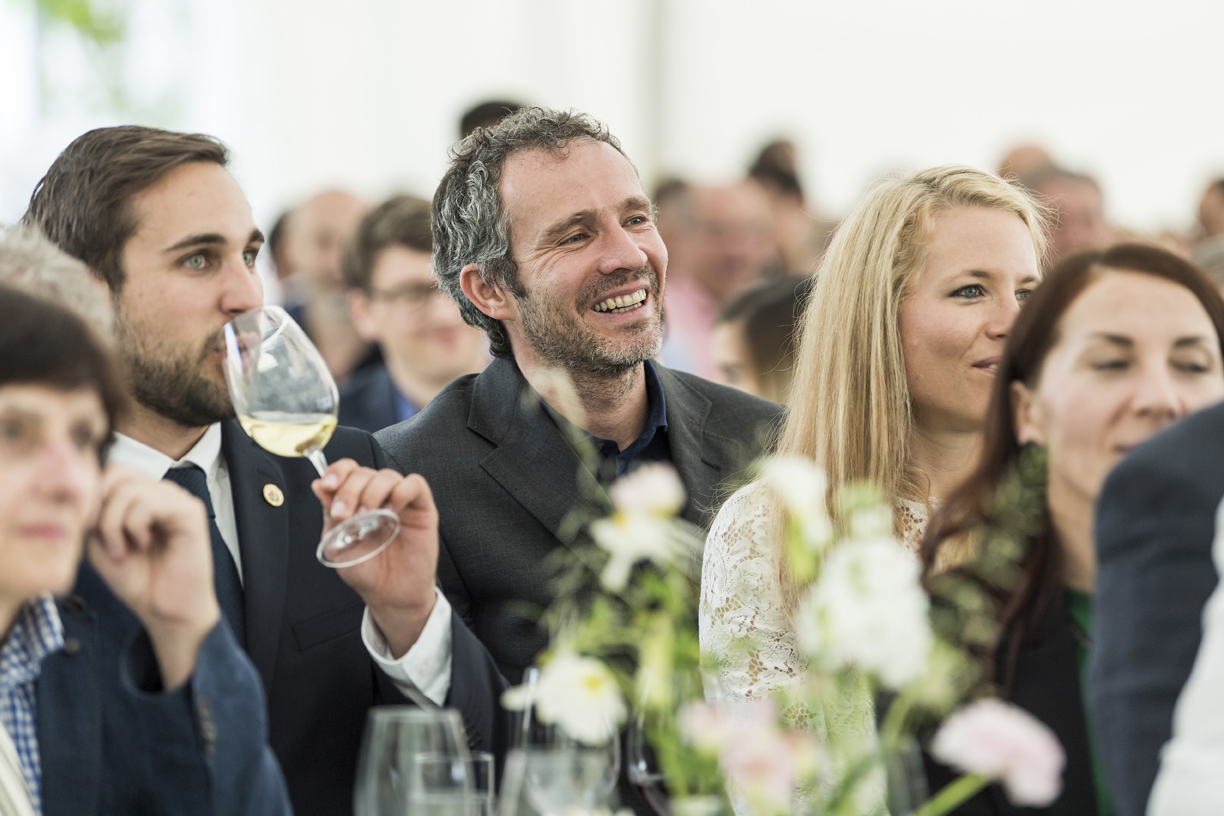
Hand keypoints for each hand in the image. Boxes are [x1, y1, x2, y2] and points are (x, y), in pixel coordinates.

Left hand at [88, 466, 220, 688]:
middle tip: (103, 540)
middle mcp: (162, 492)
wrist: (165, 609)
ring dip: (115, 523)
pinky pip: (149, 503)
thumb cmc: (139, 579)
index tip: (89, 530)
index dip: (93, 496)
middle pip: (117, 473)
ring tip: (122, 549)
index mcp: (144, 497)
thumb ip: (95, 514)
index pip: (112, 472)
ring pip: (130, 488)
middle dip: (101, 509)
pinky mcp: (190, 511)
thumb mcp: (101, 542)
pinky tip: (142, 544)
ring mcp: (178, 499)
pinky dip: (135, 526)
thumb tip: (87, 491)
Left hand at [311, 459, 439, 657]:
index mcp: (355, 500)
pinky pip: (415, 484)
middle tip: (345, 514)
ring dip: (373, 492)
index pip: (347, 471)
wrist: (389, 594)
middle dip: (350, 490)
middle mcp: (377, 496)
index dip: (337, 472)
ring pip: (387, 476)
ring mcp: (400, 500)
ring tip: (369, 516)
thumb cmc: (365, 570)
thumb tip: (318, 485)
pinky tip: (392, 510)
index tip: (328, 486)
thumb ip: (329, 513)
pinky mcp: (421, 508)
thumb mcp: (337, 543)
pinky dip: (402, 491)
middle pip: (364, 472)